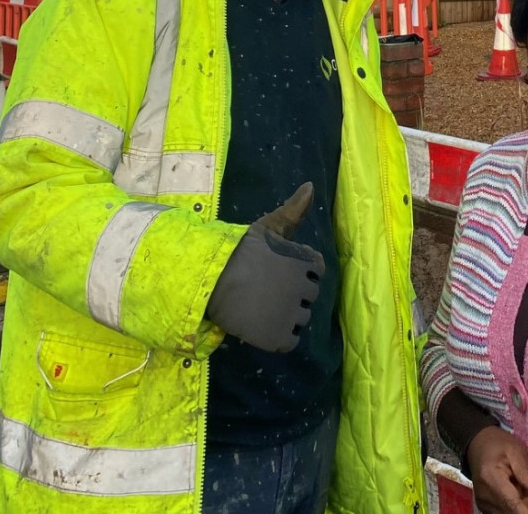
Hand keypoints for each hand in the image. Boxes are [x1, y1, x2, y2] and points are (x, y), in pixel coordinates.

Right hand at [206, 182, 324, 353]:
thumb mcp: (268, 226)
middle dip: (293, 292)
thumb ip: (294, 210)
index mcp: (306, 262)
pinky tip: (265, 324)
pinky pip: (291, 340)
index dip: (299, 270)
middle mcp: (304, 288)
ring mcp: (292, 314)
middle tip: (267, 288)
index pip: (317, 270)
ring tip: (264, 305)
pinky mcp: (279, 337)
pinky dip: (281, 336)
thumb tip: (312, 186)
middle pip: (310, 294)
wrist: (211, 281)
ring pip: (301, 317)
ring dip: (288, 314)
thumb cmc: (240, 252)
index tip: (278, 269)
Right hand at [466, 426, 527, 513]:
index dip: (526, 512)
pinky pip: (505, 513)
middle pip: (513, 512)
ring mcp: (483, 504)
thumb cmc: (498, 443)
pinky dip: (513, 505)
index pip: (512, 504)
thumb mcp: (516, 450)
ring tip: (519, 485)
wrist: (478, 444)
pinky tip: (513, 491)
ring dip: (521, 505)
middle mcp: (484, 496)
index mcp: (491, 478)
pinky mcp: (484, 508)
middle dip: (527, 503)